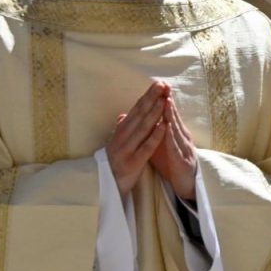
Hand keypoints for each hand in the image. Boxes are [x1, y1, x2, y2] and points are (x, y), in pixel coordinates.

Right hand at [106, 82, 167, 196]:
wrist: (105, 186)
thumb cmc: (114, 163)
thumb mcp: (116, 143)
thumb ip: (122, 128)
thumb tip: (122, 115)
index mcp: (121, 130)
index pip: (136, 109)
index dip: (148, 96)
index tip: (158, 83)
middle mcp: (123, 136)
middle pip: (140, 114)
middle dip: (152, 98)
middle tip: (163, 85)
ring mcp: (127, 148)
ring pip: (143, 127)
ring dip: (155, 112)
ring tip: (165, 100)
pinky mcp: (133, 162)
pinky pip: (146, 147)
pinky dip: (155, 135)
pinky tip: (164, 125)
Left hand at [150, 95, 197, 200]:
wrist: (186, 185)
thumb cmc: (172, 163)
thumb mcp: (162, 144)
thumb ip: (154, 131)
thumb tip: (143, 117)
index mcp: (176, 133)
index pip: (168, 113)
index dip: (162, 99)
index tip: (157, 85)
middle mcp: (182, 137)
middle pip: (174, 117)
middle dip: (167, 101)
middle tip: (163, 87)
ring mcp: (184, 148)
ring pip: (176, 129)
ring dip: (171, 115)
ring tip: (165, 102)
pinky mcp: (183, 161)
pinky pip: (176, 148)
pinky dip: (171, 137)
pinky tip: (167, 128)